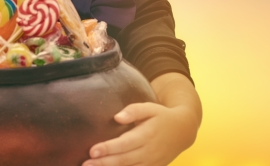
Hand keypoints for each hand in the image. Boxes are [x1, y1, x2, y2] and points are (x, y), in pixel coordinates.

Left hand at [82, 102, 198, 165]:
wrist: (183, 131)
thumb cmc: (161, 117)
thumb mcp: (150, 108)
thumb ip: (134, 111)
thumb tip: (117, 117)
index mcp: (146, 135)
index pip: (124, 144)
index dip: (108, 148)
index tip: (92, 151)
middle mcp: (149, 152)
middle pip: (123, 160)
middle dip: (103, 163)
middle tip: (86, 164)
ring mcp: (152, 163)